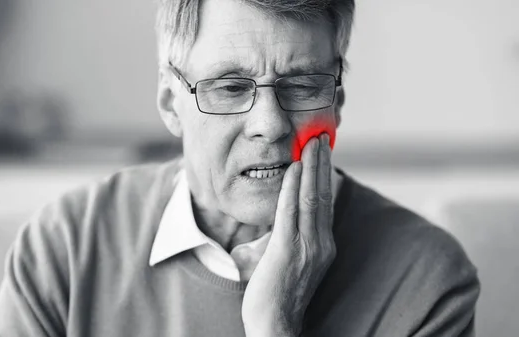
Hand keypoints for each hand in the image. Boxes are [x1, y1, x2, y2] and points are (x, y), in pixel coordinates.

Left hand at [241, 134, 335, 336]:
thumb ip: (288, 235)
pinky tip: (294, 168)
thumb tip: (282, 216)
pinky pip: (291, 212)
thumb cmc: (277, 293)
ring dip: (311, 167)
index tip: (323, 152)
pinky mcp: (288, 251)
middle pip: (322, 195)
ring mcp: (308, 247)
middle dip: (322, 163)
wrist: (275, 324)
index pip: (324, 202)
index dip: (324, 175)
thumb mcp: (289, 259)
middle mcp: (321, 243)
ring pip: (311, 198)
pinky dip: (293, 187)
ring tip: (311, 143)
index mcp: (323, 244)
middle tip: (320, 136)